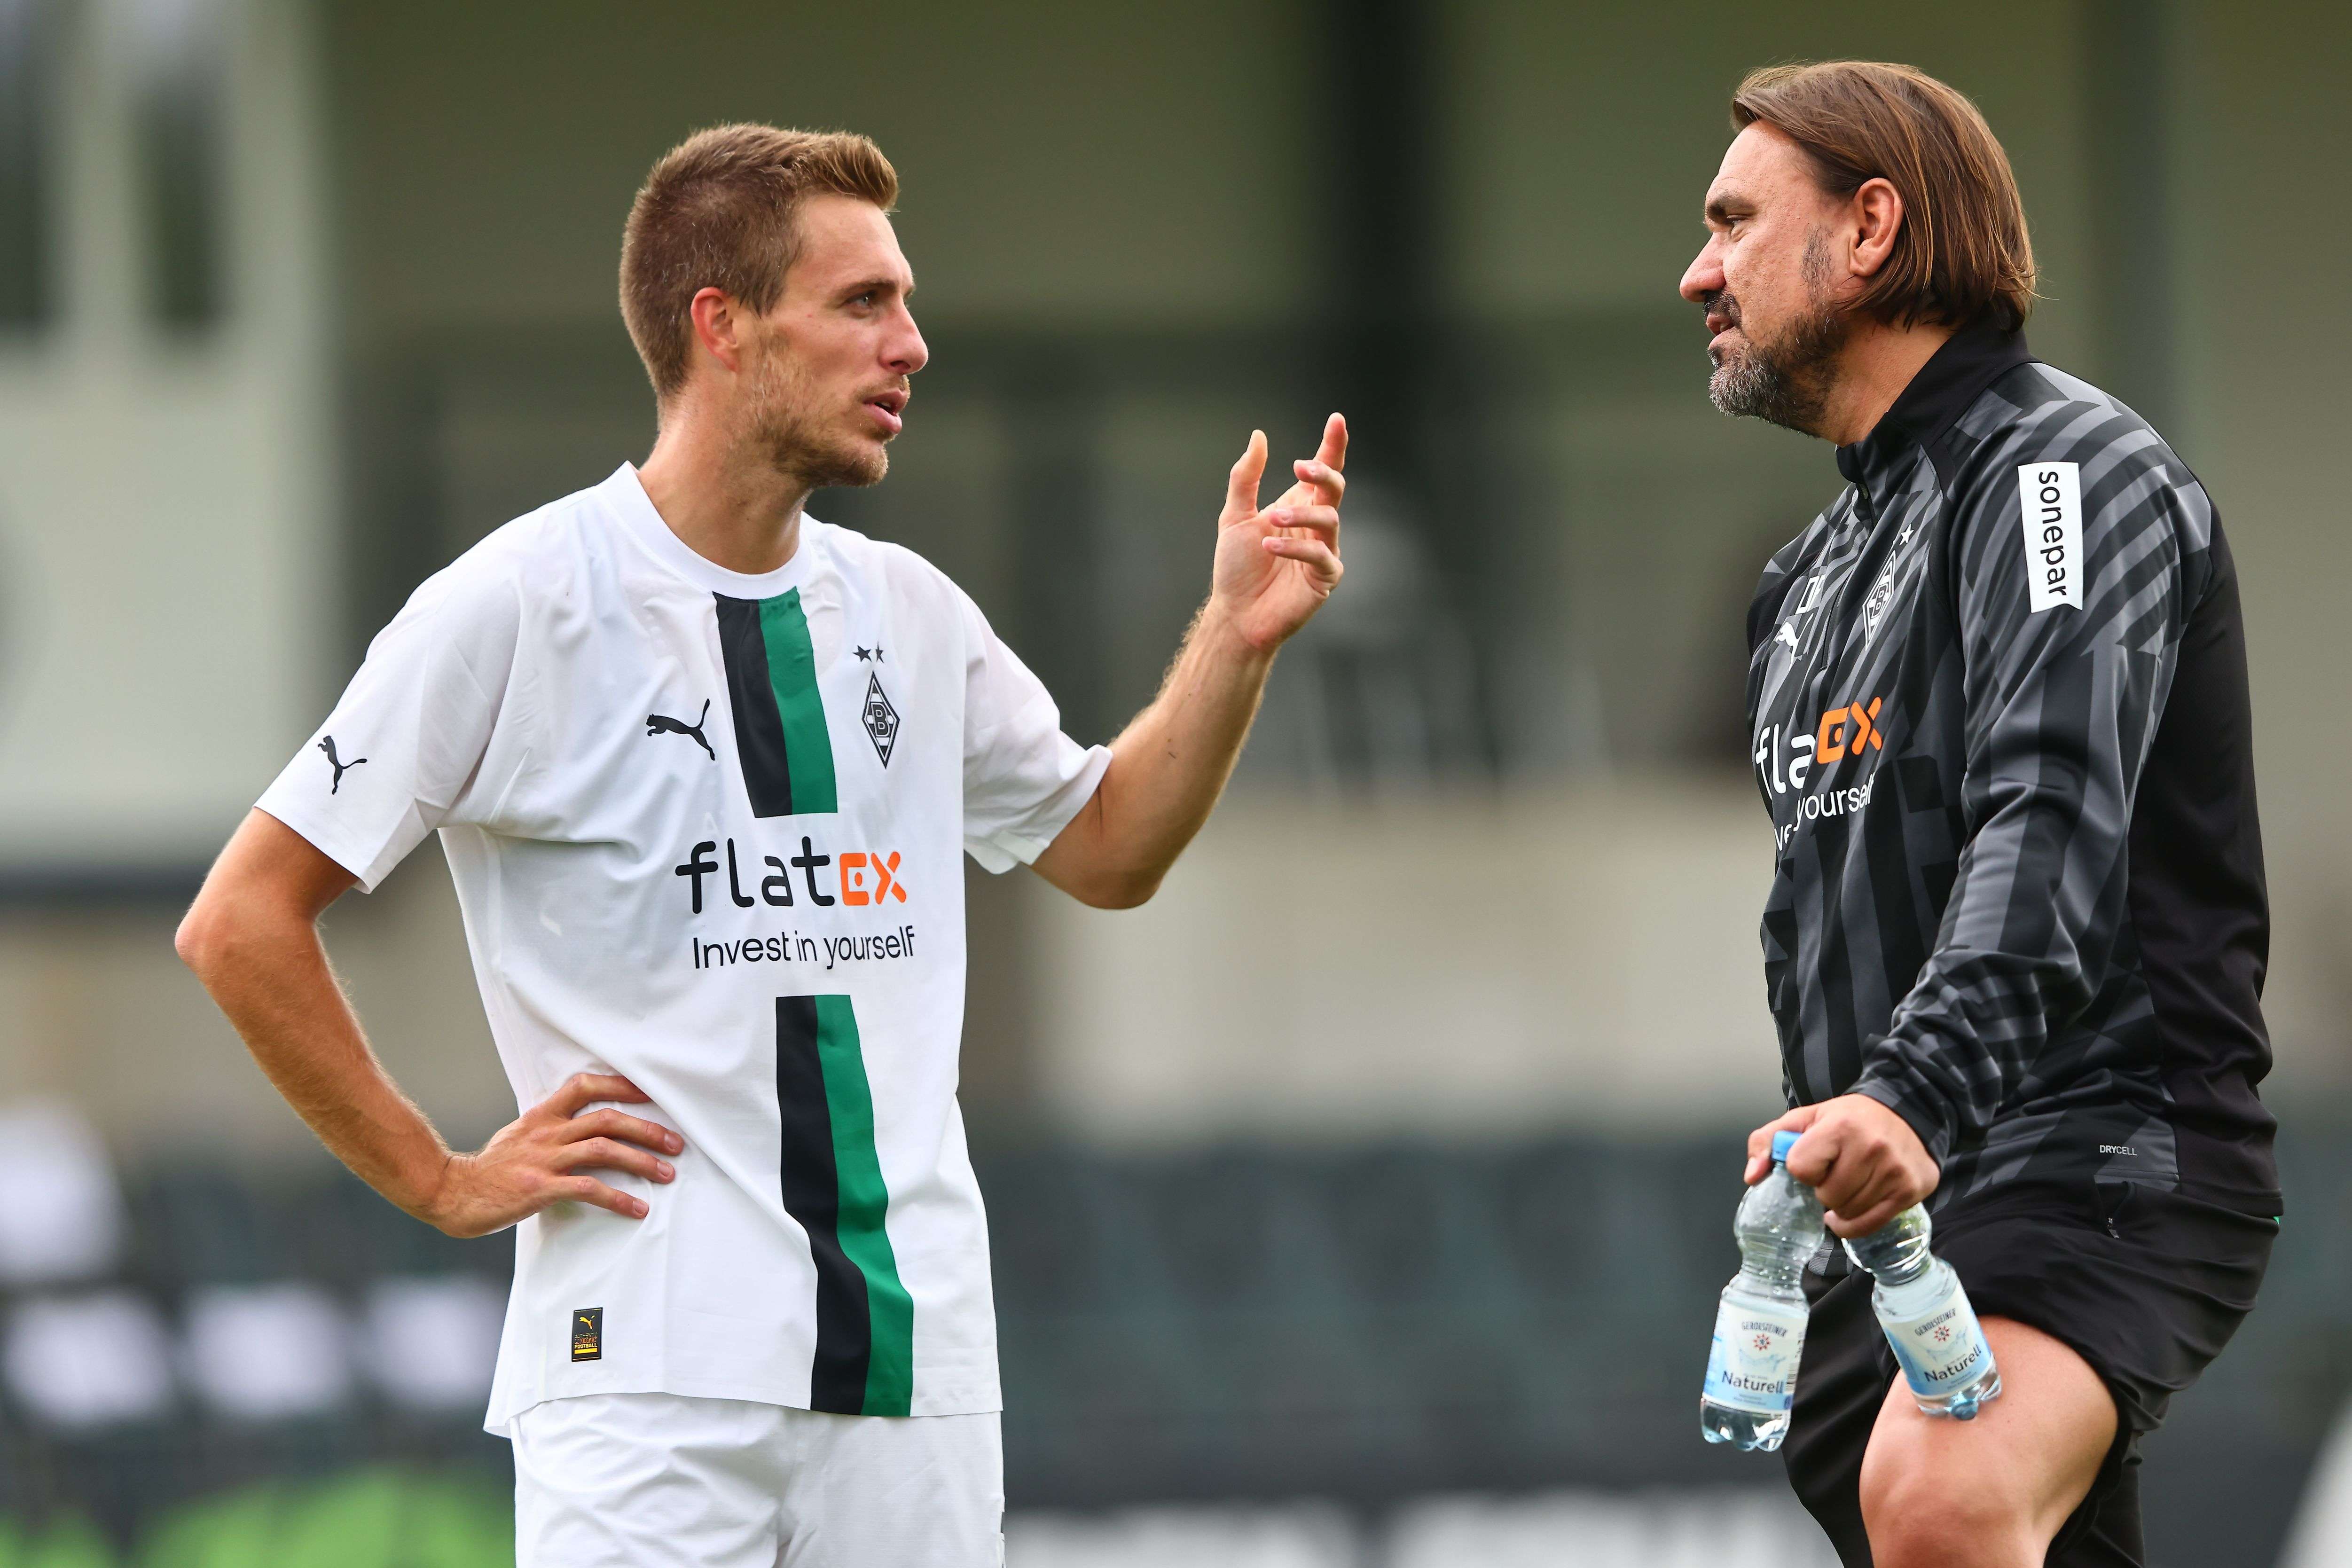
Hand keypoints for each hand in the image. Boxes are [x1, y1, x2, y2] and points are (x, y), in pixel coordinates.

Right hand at [420, 1073, 682, 1237]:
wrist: (450, 1192)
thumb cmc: (488, 1170)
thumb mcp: (518, 1137)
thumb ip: (548, 1129)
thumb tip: (579, 1128)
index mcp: (541, 1116)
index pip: (584, 1085)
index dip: (620, 1085)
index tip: (650, 1093)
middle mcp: (546, 1132)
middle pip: (607, 1119)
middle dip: (647, 1129)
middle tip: (676, 1143)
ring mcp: (544, 1159)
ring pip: (603, 1149)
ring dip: (641, 1161)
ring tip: (668, 1174)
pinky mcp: (540, 1188)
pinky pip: (588, 1188)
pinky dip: (617, 1198)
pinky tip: (637, 1208)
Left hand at [1208, 413, 1346, 652]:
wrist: (1235, 613)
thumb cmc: (1237, 567)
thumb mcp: (1235, 515)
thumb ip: (1246, 477)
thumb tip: (1259, 436)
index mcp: (1299, 506)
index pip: (1323, 471)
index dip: (1333, 445)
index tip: (1336, 419)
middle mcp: (1316, 525)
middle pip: (1334, 488)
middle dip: (1322, 473)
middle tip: (1300, 468)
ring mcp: (1324, 551)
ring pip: (1329, 519)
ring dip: (1300, 515)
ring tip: (1271, 521)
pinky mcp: (1325, 577)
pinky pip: (1321, 555)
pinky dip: (1295, 547)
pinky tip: (1270, 547)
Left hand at [1744, 1093, 1937, 1237]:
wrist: (1907, 1115)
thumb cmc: (1849, 1119)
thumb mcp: (1804, 1119)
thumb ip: (1768, 1141)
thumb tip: (1752, 1177)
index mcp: (1841, 1126)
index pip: (1801, 1168)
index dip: (1803, 1170)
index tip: (1815, 1161)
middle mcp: (1872, 1148)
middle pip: (1826, 1195)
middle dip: (1824, 1189)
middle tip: (1835, 1174)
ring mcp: (1895, 1172)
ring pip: (1847, 1212)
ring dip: (1841, 1205)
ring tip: (1849, 1185)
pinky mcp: (1910, 1191)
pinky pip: (1869, 1225)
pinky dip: (1855, 1223)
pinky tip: (1854, 1206)